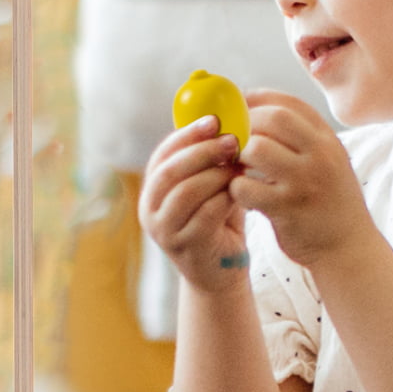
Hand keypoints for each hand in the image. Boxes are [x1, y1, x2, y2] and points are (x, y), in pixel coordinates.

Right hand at [139, 116, 247, 292]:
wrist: (219, 271)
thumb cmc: (217, 220)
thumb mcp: (209, 186)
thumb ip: (210, 161)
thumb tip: (227, 119)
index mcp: (152, 188)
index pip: (162, 154)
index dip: (187, 134)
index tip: (215, 120)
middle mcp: (150, 208)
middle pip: (170, 171)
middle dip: (203, 151)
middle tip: (233, 140)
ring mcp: (164, 229)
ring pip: (186, 192)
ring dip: (216, 175)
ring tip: (240, 166)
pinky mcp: (185, 246)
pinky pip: (205, 215)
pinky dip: (225, 199)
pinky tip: (242, 191)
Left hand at [230, 92, 372, 269]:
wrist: (348, 247)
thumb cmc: (327, 201)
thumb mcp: (326, 162)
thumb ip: (300, 139)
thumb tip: (256, 113)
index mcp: (327, 140)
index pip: (289, 102)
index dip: (257, 99)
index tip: (238, 106)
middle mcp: (321, 155)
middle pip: (273, 118)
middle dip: (245, 125)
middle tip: (232, 140)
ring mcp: (305, 181)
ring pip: (257, 148)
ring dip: (238, 156)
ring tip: (237, 168)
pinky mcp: (287, 208)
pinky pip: (246, 186)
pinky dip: (236, 188)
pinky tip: (242, 194)